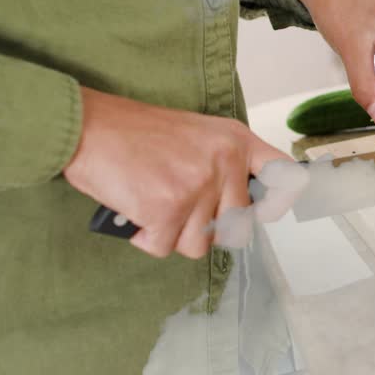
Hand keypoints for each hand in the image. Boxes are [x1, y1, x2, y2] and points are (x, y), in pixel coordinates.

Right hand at [63, 87, 290, 258]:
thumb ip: (224, 164)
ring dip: (172, 235)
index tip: (264, 213)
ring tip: (153, 207)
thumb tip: (242, 210)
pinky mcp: (168, 209)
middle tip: (178, 210)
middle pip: (235, 225)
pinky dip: (145, 238)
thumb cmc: (136, 132)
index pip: (283, 176)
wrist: (90, 127)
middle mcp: (225, 162)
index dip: (278, 202)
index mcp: (236, 141)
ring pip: (199, 243)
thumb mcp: (198, 134)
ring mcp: (198, 186)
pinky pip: (164, 247)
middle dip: (204, 227)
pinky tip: (135, 214)